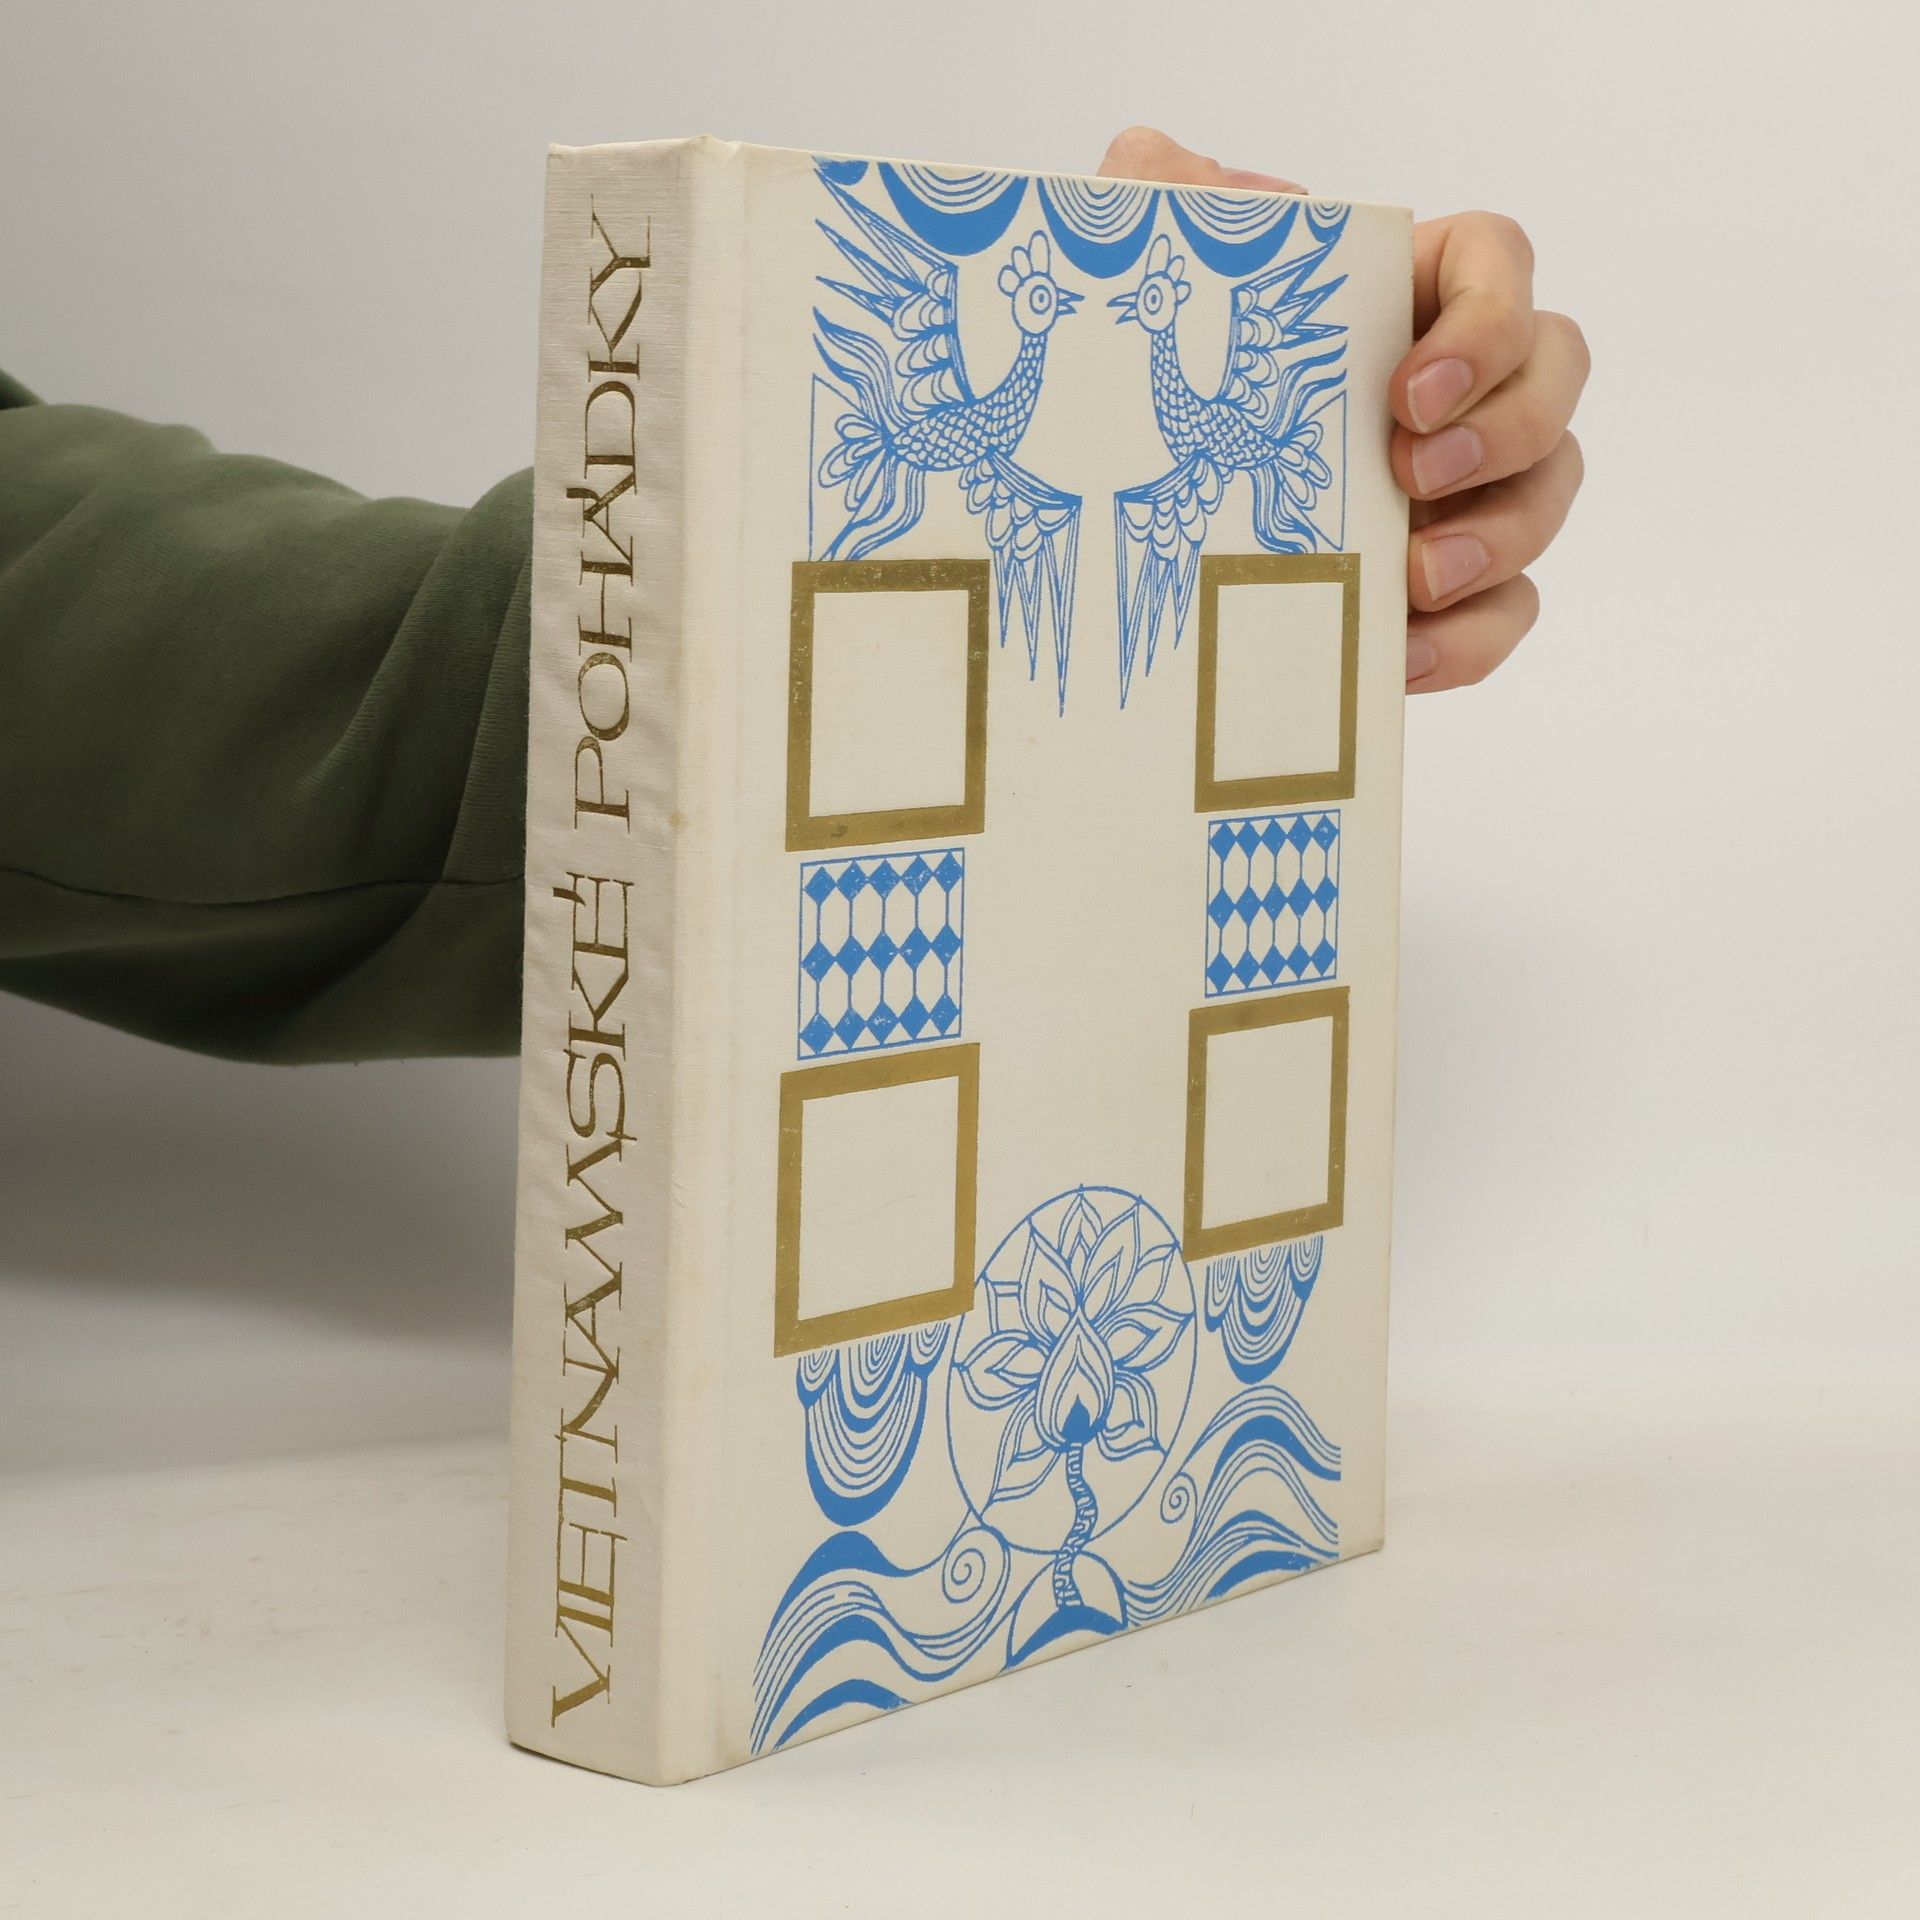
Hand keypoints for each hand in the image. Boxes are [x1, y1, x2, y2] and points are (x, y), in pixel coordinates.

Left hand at [1098, 127, 1587, 691]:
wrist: (1142, 543)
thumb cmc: (1172, 398)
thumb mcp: (1157, 297)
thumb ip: (1167, 206)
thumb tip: (1186, 182)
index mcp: (1404, 300)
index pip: (1500, 263)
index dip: (1486, 321)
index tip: (1409, 390)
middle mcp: (1461, 389)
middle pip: (1557, 378)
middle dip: (1505, 429)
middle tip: (1411, 477)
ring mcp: (1470, 492)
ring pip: (1550, 497)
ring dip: (1500, 539)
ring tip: (1414, 577)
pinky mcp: (1452, 591)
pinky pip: (1507, 614)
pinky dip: (1467, 639)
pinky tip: (1399, 653)